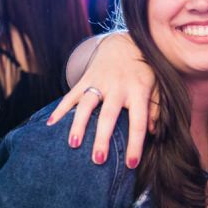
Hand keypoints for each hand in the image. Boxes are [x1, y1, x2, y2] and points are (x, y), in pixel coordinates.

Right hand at [48, 33, 156, 166]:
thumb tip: (154, 132)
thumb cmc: (144, 72)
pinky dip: (60, 109)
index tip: (131, 165)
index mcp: (138, 91)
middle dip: (102, 138)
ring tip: (73, 144)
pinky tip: (50, 124)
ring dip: (78, 124)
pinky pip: (71, 95)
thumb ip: (156, 109)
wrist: (126, 43)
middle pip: (109, 115)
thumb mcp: (157, 88)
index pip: (139, 122)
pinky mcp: (86, 78)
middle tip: (98, 160)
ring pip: (86, 104)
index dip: (136, 144)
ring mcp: (100, 81)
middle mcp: (118, 87)